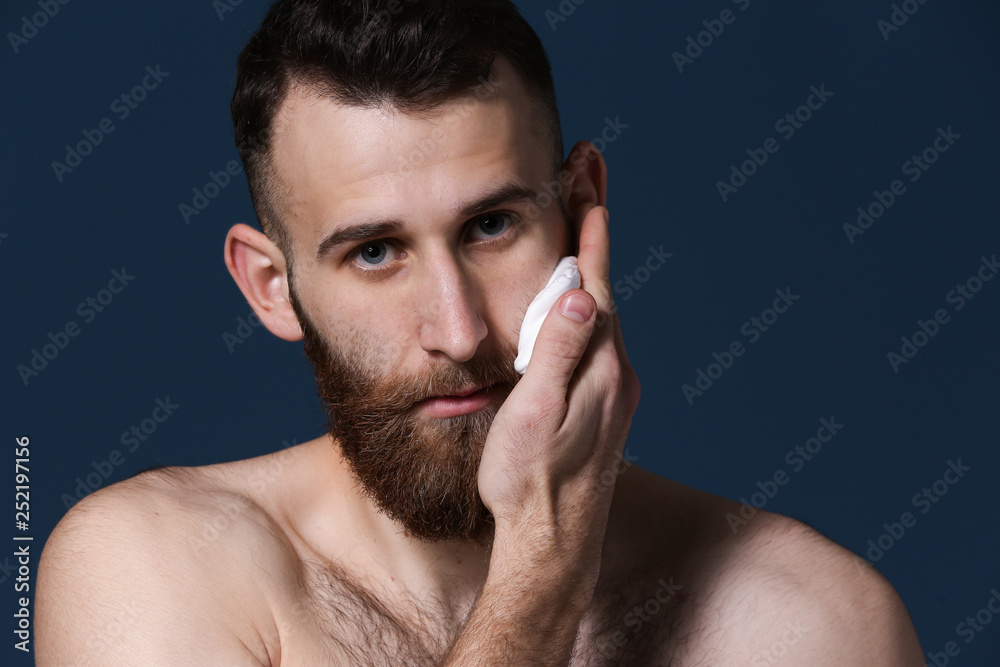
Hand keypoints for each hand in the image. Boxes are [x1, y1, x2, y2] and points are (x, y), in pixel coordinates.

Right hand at [478, 204, 640, 565]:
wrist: (554, 544)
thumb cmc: (529, 482)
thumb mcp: (533, 416)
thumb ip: (556, 355)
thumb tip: (579, 296)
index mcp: (600, 367)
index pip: (595, 280)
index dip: (590, 227)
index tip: (589, 177)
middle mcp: (618, 373)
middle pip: (605, 287)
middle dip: (594, 231)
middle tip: (586, 180)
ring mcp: (617, 391)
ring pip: (603, 313)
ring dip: (591, 267)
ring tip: (580, 225)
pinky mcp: (608, 407)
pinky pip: (600, 339)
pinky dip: (588, 306)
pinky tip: (577, 302)